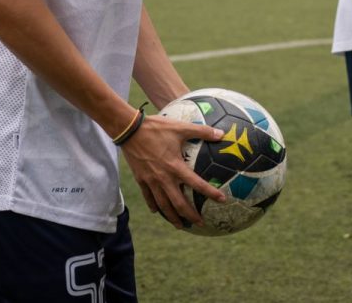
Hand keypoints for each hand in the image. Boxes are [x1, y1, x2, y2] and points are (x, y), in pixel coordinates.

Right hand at [118, 114, 226, 228]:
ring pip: (163, 205)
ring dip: (172, 217)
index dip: (211, 193)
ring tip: (180, 225)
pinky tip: (157, 211)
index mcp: (176, 166)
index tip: (222, 200)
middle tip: (200, 223)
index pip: (197, 184)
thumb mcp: (181, 127)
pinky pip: (148, 197)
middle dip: (190, 215)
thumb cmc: (156, 128)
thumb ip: (202, 131)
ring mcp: (151, 181)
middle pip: (179, 203)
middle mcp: (164, 178)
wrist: (129, 130)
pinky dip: (154, 206)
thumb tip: (221, 134)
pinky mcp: (141, 179)